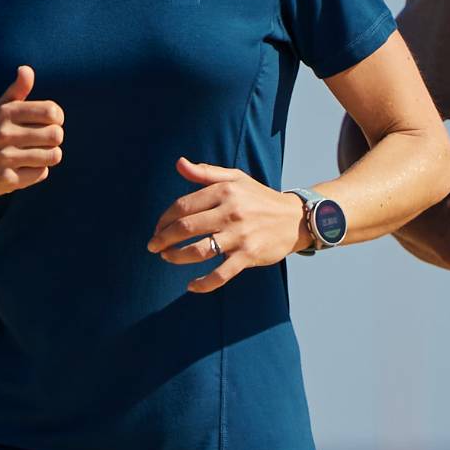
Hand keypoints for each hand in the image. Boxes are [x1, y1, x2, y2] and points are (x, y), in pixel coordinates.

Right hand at [0, 64, 62, 204]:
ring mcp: (5, 158)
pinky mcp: (7, 180)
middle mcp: (4, 134)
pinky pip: (41, 173)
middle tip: (45, 141)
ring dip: (49, 155)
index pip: (51, 111)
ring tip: (39, 154)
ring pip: (52, 155)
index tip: (50, 122)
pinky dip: (38, 171)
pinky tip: (26, 167)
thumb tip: (26, 69)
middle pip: (56, 135)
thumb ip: (16, 91)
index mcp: (5, 113)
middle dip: (55, 138)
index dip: (57, 118)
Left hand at [146, 158, 306, 292]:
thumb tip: (179, 164)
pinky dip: (204, 283)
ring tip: (167, 258)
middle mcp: (231, 212)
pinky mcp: (249, 255)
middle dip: (163, 239)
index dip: (164, 219)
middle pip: (185, 227)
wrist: (295, 219)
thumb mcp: (236, 178)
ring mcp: (239, 235)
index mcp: (224, 191)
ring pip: (198, 250)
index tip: (157, 229)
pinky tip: (191, 286)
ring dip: (176, 256)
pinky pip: (221, 274)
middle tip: (153, 246)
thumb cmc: (259, 198)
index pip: (183, 206)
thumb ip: (206, 172)